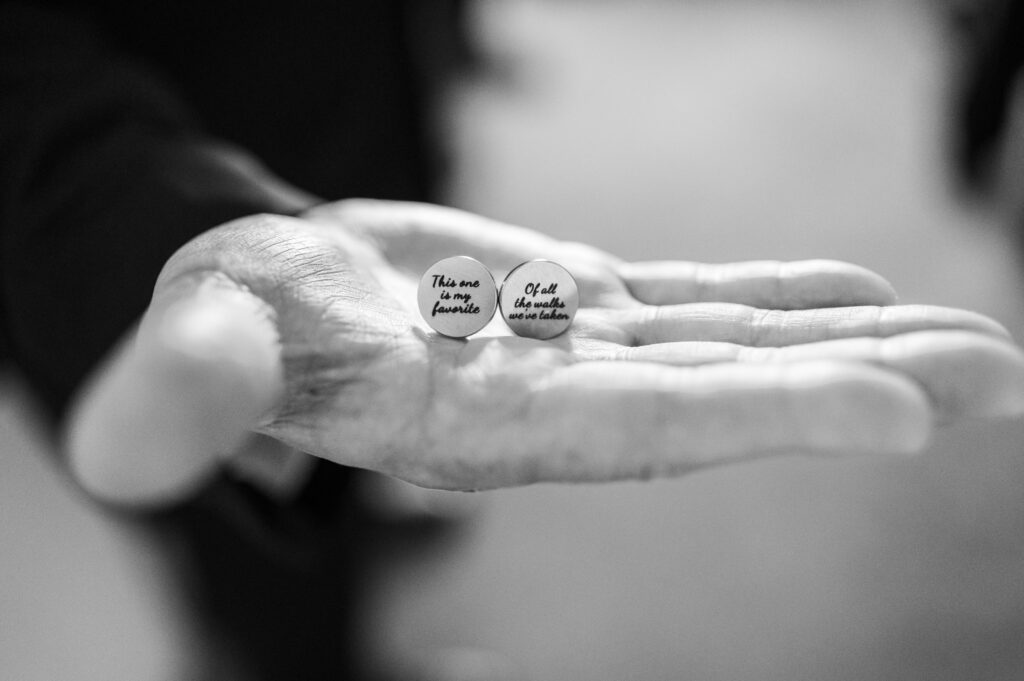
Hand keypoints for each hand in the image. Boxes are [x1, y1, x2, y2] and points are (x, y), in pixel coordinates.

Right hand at [66, 200, 1023, 504]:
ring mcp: (580, 351)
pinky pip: (695, 298)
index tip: (901, 413)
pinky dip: (779, 295)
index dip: (762, 418)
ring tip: (977, 344)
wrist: (259, 293)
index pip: (639, 428)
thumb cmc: (224, 323)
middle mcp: (553, 401)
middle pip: (723, 393)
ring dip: (849, 341)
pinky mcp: (581, 306)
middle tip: (999, 374)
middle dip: (857, 387)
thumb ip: (182, 393)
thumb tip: (125, 456)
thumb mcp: (194, 345)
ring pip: (731, 344)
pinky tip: (857, 286)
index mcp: (478, 425)